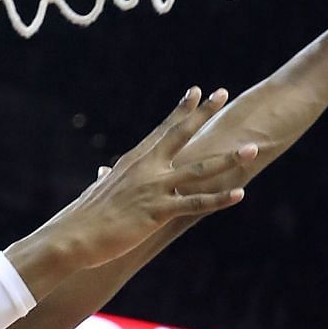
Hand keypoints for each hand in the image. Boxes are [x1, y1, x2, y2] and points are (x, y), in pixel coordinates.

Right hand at [70, 91, 256, 262]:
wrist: (75, 236)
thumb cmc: (84, 217)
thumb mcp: (98, 191)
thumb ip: (106, 179)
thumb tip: (103, 174)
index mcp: (134, 161)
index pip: (163, 130)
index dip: (181, 111)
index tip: (196, 92)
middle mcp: (147, 168)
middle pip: (181, 135)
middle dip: (204, 114)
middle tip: (223, 93)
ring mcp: (154, 188)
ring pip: (199, 170)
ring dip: (228, 159)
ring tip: (253, 148)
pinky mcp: (158, 212)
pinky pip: (195, 204)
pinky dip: (218, 200)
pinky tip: (239, 194)